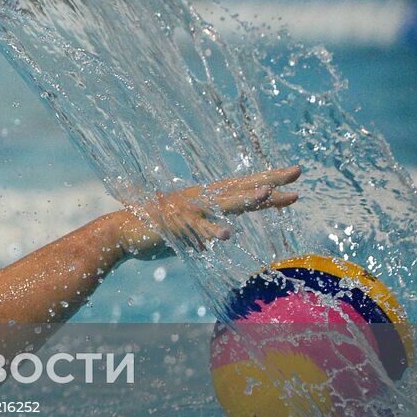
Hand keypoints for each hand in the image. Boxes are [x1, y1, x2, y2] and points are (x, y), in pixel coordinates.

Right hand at [109, 165, 301, 259]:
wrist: (119, 232)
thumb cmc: (151, 232)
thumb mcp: (183, 234)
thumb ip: (200, 235)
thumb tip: (209, 244)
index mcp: (204, 198)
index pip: (242, 189)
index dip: (268, 184)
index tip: (295, 180)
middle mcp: (200, 198)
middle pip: (240, 188)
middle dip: (269, 180)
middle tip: (297, 171)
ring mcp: (188, 209)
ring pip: (222, 202)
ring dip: (244, 198)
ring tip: (267, 194)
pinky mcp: (175, 224)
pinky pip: (197, 228)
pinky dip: (212, 230)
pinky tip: (228, 234)